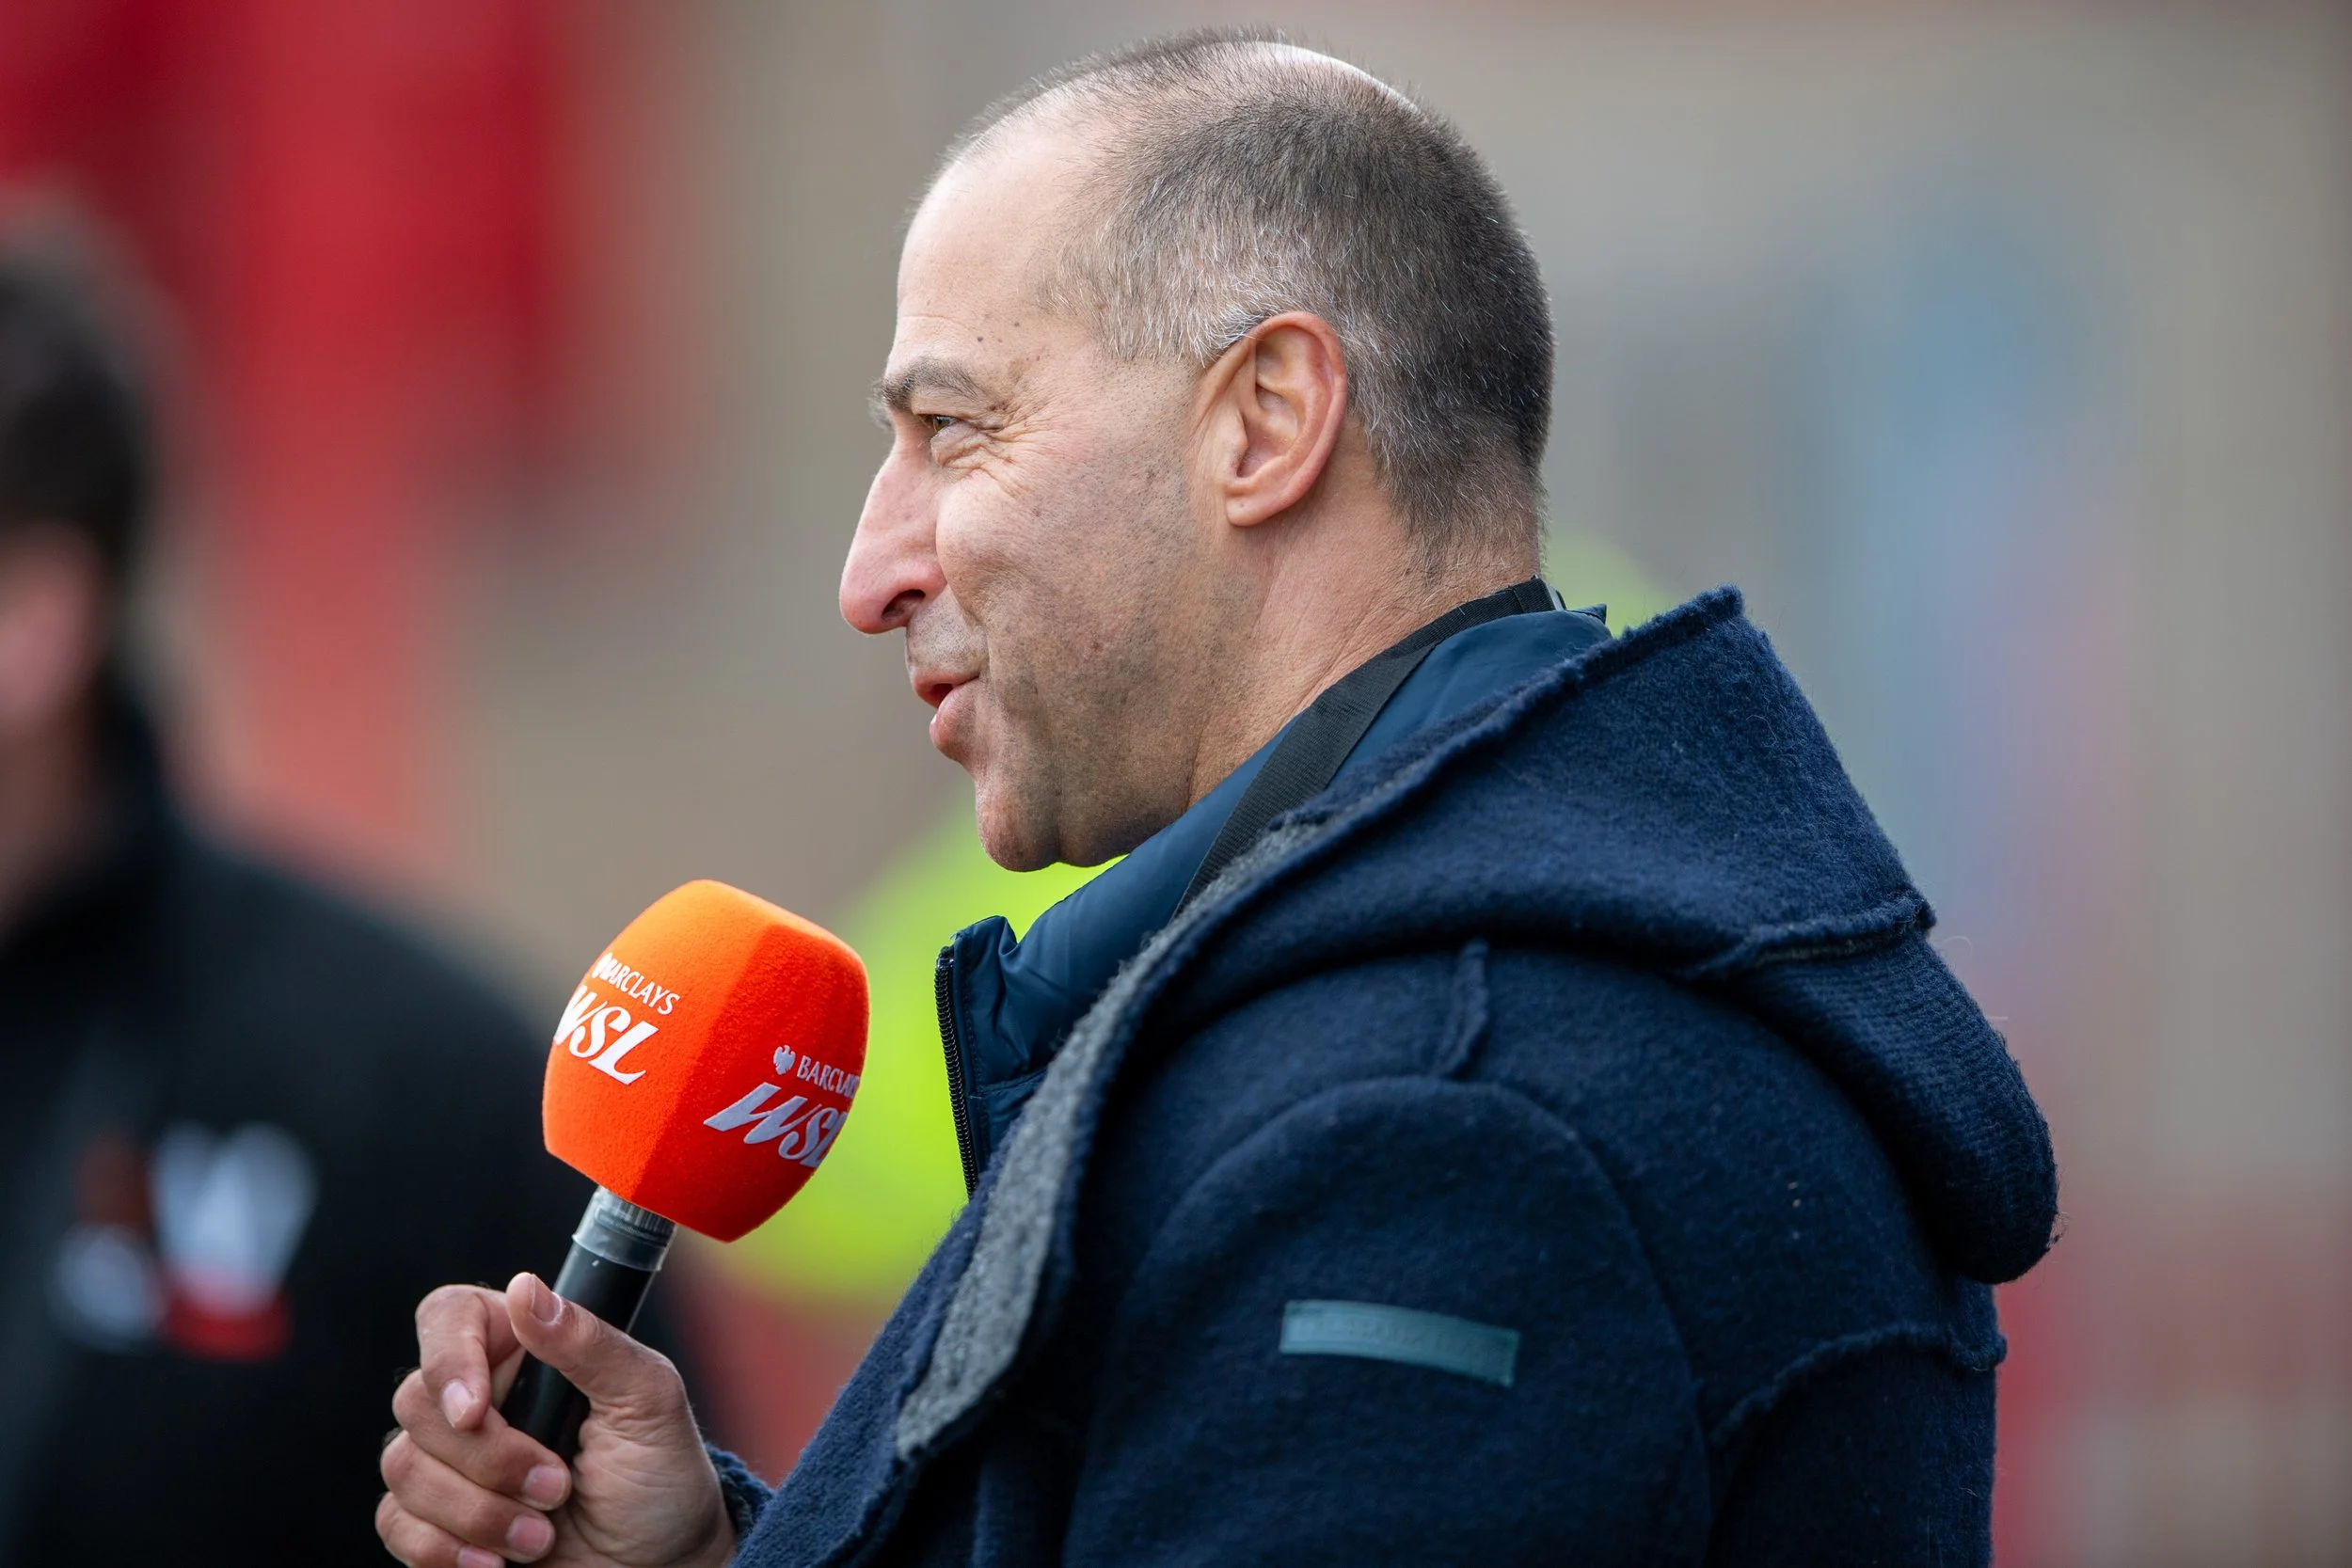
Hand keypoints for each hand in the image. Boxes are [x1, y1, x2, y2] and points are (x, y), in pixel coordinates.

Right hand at [378, 1273, 734, 1567]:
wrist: (656, 1561)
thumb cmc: (660, 1473)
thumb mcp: (647, 1400)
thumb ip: (589, 1343)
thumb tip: (526, 1289)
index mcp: (525, 1349)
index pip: (450, 1317)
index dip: (448, 1359)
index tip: (476, 1410)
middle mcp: (479, 1395)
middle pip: (418, 1402)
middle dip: (490, 1460)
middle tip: (558, 1487)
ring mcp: (453, 1458)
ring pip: (403, 1467)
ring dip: (478, 1512)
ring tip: (541, 1534)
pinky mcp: (437, 1517)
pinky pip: (395, 1522)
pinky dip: (442, 1549)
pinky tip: (495, 1563)